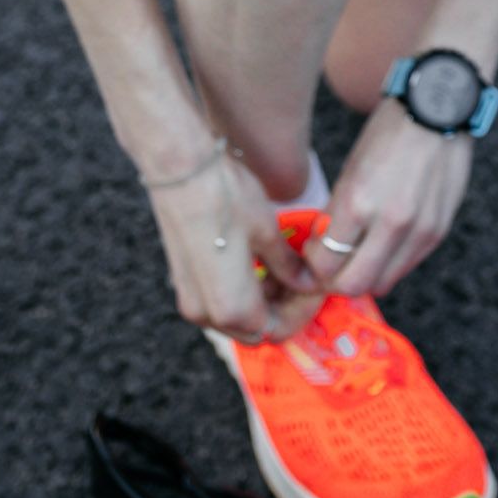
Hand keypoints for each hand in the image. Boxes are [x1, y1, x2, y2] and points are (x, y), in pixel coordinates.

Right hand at [147, 147, 323, 344]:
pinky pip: (220, 300)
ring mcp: (191, 299)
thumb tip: (308, 283)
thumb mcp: (267, 231)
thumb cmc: (226, 197)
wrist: (179, 168)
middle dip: (284, 306)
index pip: (277, 329)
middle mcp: (207, 314)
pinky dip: (244, 290)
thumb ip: (289, 266)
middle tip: (306, 277)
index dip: (303, 310)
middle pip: (255, 328)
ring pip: (236, 316)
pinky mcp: (184, 280)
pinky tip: (260, 260)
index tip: (318, 286)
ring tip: (287, 265)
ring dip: (264, 298)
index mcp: (232, 308)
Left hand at [307, 102, 473, 299]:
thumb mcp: (351, 169)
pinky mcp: (437, 233)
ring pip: (381, 283)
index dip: (313, 265)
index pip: (325, 264)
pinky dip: (389, 264)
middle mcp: (389, 223)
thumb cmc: (389, 132)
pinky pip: (405, 267)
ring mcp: (418, 231)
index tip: (312, 254)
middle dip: (335, 281)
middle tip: (330, 265)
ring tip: (357, 254)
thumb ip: (338, 212)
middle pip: (352, 285)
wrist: (439, 109)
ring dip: (364, 275)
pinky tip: (383, 243)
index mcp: (358, 201)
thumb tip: (324, 245)